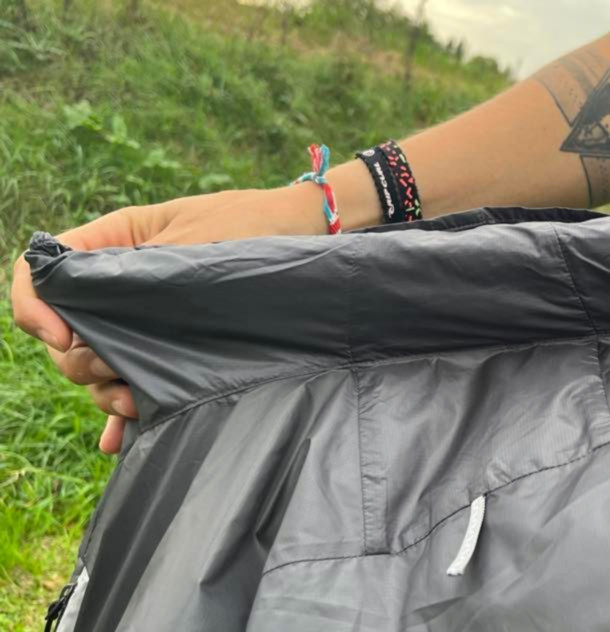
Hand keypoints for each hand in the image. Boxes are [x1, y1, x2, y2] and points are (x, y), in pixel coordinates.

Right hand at [10, 185, 330, 452]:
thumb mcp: (197, 243)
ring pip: (97, 363)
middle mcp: (120, 284)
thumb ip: (145, 277)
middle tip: (120, 378)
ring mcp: (144, 318)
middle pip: (66, 331)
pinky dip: (123, 414)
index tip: (63, 338)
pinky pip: (134, 383)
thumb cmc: (254, 225)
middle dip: (81, 361)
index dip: (35, 307)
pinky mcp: (171, 347)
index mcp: (115, 243)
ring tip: (139, 407)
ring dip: (106, 391)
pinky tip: (121, 440)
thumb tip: (95, 324)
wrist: (304, 235)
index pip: (41, 272)